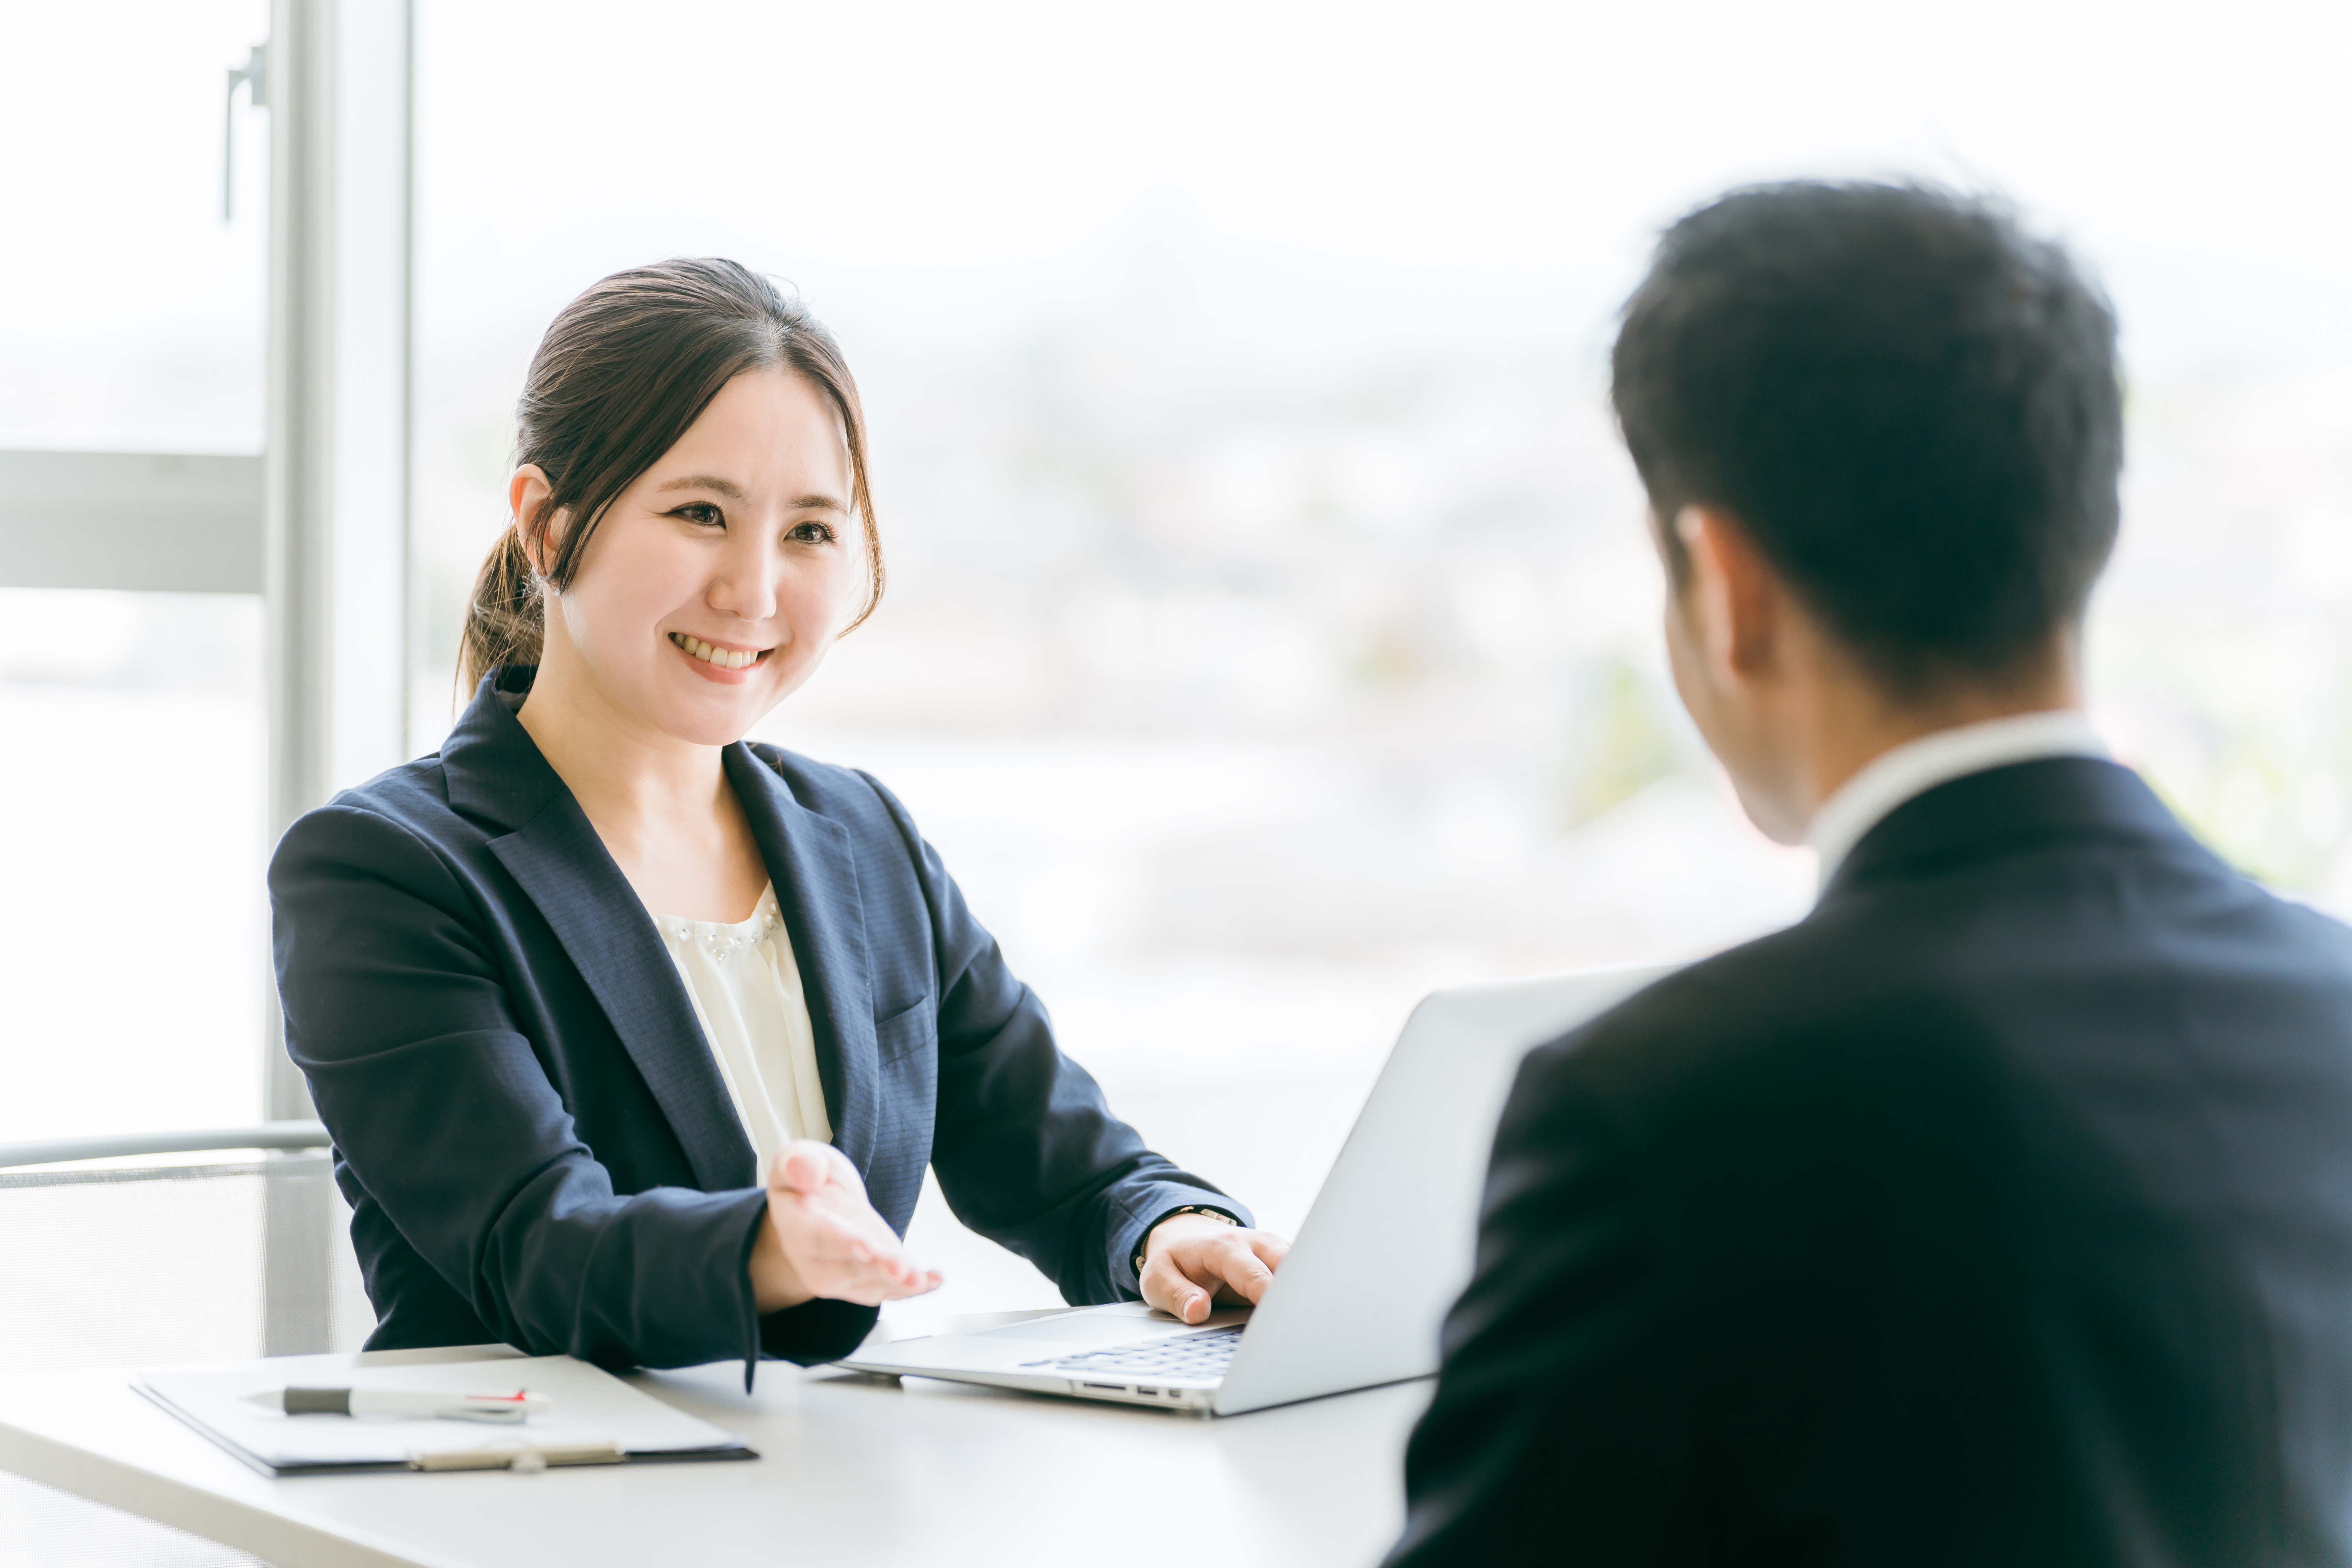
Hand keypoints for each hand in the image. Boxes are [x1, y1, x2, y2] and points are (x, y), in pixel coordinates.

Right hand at [749, 1141, 940, 1311]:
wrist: (817, 1204)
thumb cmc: (808, 1179)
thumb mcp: (795, 1159)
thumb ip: (797, 1163)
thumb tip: (802, 1167)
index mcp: (797, 1225)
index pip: (820, 1237)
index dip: (844, 1243)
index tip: (866, 1247)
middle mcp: (814, 1260)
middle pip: (849, 1268)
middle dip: (877, 1269)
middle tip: (901, 1269)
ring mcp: (840, 1276)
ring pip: (871, 1284)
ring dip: (898, 1283)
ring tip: (922, 1279)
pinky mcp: (866, 1281)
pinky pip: (888, 1290)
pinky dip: (912, 1287)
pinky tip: (934, 1280)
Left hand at [1140, 1213, 1289, 1324]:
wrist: (1185, 1238)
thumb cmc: (1174, 1261)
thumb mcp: (1157, 1279)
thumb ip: (1176, 1295)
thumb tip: (1198, 1311)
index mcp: (1222, 1248)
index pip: (1252, 1273)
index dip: (1266, 1296)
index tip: (1276, 1321)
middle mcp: (1254, 1243)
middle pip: (1288, 1265)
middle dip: (1295, 1295)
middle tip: (1298, 1329)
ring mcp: (1272, 1249)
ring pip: (1302, 1268)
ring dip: (1304, 1295)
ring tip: (1304, 1326)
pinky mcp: (1282, 1260)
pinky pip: (1301, 1276)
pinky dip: (1303, 1295)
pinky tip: (1303, 1318)